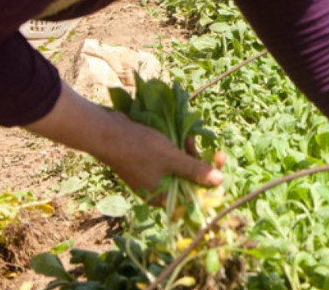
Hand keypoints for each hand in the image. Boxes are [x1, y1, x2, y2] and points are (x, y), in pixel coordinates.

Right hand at [25, 83, 223, 196]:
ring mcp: (152, 175)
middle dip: (201, 164)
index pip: (192, 197)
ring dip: (190, 153)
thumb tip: (220, 182)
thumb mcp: (172, 158)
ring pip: (181, 167)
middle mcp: (157, 189)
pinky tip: (184, 135)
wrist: (107, 132)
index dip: (210, 184)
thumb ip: (195, 171)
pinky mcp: (148, 162)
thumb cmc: (139, 148)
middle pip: (189, 181)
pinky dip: (178, 149)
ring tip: (191, 138)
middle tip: (215, 151)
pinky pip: (170, 158)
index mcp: (161, 196)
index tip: (222, 168)